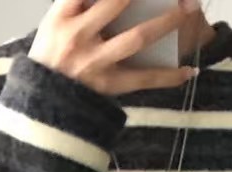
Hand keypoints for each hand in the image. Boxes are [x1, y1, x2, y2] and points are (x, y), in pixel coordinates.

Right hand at [29, 0, 199, 95]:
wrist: (42, 101)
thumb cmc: (53, 53)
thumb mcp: (56, 20)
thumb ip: (81, 3)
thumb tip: (115, 1)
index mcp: (62, 14)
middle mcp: (77, 35)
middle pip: (116, 2)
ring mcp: (94, 62)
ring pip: (136, 37)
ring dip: (165, 22)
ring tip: (188, 10)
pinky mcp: (108, 86)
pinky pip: (143, 79)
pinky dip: (168, 76)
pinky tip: (189, 70)